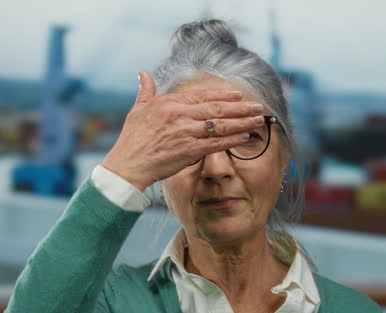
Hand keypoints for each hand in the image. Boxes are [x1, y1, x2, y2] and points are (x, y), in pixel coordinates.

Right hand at [100, 70, 265, 191]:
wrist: (128, 165)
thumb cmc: (131, 140)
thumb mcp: (137, 109)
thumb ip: (145, 91)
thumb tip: (143, 73)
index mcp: (169, 103)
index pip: (202, 96)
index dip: (223, 95)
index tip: (238, 95)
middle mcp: (180, 115)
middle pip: (217, 109)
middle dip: (240, 107)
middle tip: (258, 106)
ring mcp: (186, 133)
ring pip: (220, 125)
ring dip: (242, 122)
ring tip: (258, 120)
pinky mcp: (190, 151)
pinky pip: (216, 144)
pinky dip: (232, 140)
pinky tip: (245, 137)